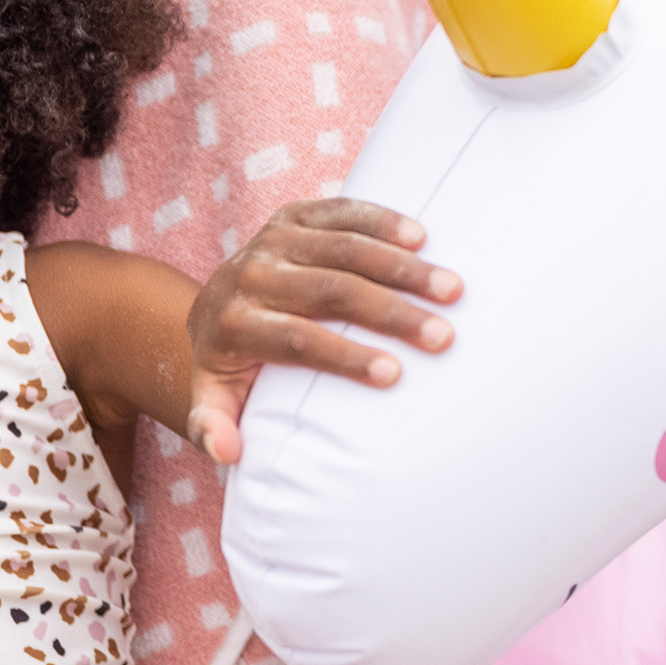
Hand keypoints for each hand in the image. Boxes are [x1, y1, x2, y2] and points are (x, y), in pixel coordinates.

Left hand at [186, 200, 462, 464]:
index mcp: (234, 324)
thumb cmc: (231, 358)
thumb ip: (213, 425)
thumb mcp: (213, 395)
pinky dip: (385, 221)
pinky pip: (344, 211)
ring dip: (405, 268)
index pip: (297, 341)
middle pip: (332, 292)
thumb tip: (231, 452)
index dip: (345, 357)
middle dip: (392, 313)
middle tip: (443, 334)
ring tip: (452, 288)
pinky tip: (422, 239)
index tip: (395, 374)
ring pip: (347, 249)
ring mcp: (275, 239)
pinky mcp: (295, 214)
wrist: (214, 298)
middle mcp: (252, 275)